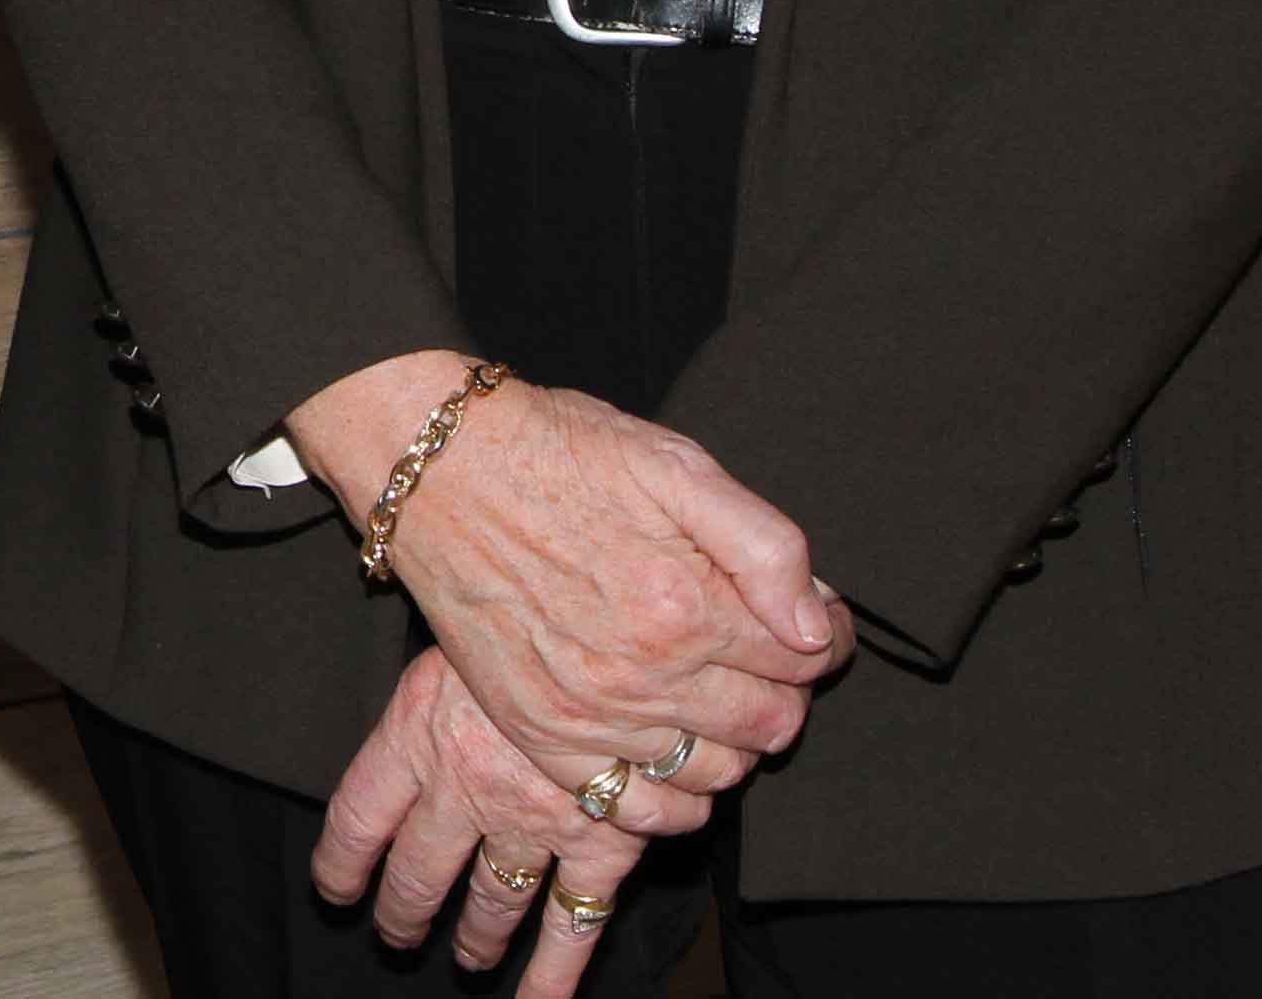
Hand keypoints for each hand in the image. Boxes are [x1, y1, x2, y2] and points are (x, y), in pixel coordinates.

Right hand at [285, 354, 847, 804]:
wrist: (438, 469)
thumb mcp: (674, 464)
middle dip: (784, 687)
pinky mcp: (543, 737)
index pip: (809, 659)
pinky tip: (674, 754)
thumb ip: (765, 546)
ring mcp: (590, 715)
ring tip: (711, 691)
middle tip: (757, 649)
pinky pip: (636, 810)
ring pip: (717, 773)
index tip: (805, 616)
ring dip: (735, 739)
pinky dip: (675, 800)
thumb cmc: (557, 452)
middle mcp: (644, 675)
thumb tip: (813, 626)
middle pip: (773, 723)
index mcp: (687, 604)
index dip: (823, 634)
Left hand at [311, 650, 665, 998]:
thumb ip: (431, 683)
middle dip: (405, 910)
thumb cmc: (525, 612)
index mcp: (415, 733)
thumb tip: (408, 700)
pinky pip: (573, 923)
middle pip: (418, 870)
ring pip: (493, 898)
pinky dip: (556, 972)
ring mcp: (531, 822)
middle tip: (397, 934)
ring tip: (469, 957)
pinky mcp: (599, 843)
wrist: (613, 627)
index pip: (358, 816)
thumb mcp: (452, 630)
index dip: (341, 861)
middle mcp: (463, 788)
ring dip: (478, 935)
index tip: (334, 889)